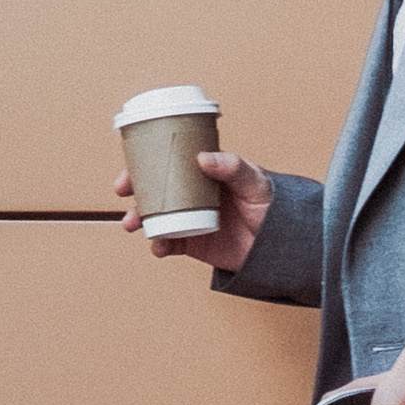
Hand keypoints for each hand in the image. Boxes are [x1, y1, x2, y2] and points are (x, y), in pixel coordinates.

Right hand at [111, 151, 272, 273]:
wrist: (281, 245)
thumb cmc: (272, 206)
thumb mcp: (254, 181)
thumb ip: (232, 167)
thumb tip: (202, 158)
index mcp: (203, 172)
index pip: (169, 162)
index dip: (145, 163)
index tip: (130, 166)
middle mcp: (192, 194)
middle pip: (155, 188)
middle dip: (134, 190)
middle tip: (123, 193)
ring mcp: (190, 218)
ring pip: (156, 217)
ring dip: (139, 219)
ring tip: (133, 224)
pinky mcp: (193, 243)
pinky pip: (169, 244)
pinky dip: (159, 246)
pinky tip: (157, 247)